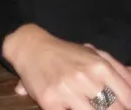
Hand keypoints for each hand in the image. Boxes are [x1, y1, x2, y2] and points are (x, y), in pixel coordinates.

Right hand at [4, 25, 130, 108]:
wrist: (30, 47)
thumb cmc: (66, 52)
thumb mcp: (95, 54)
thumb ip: (120, 71)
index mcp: (100, 67)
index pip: (128, 98)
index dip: (128, 106)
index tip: (122, 106)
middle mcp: (85, 78)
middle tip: (105, 106)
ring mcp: (66, 91)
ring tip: (89, 105)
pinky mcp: (50, 101)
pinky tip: (72, 107)